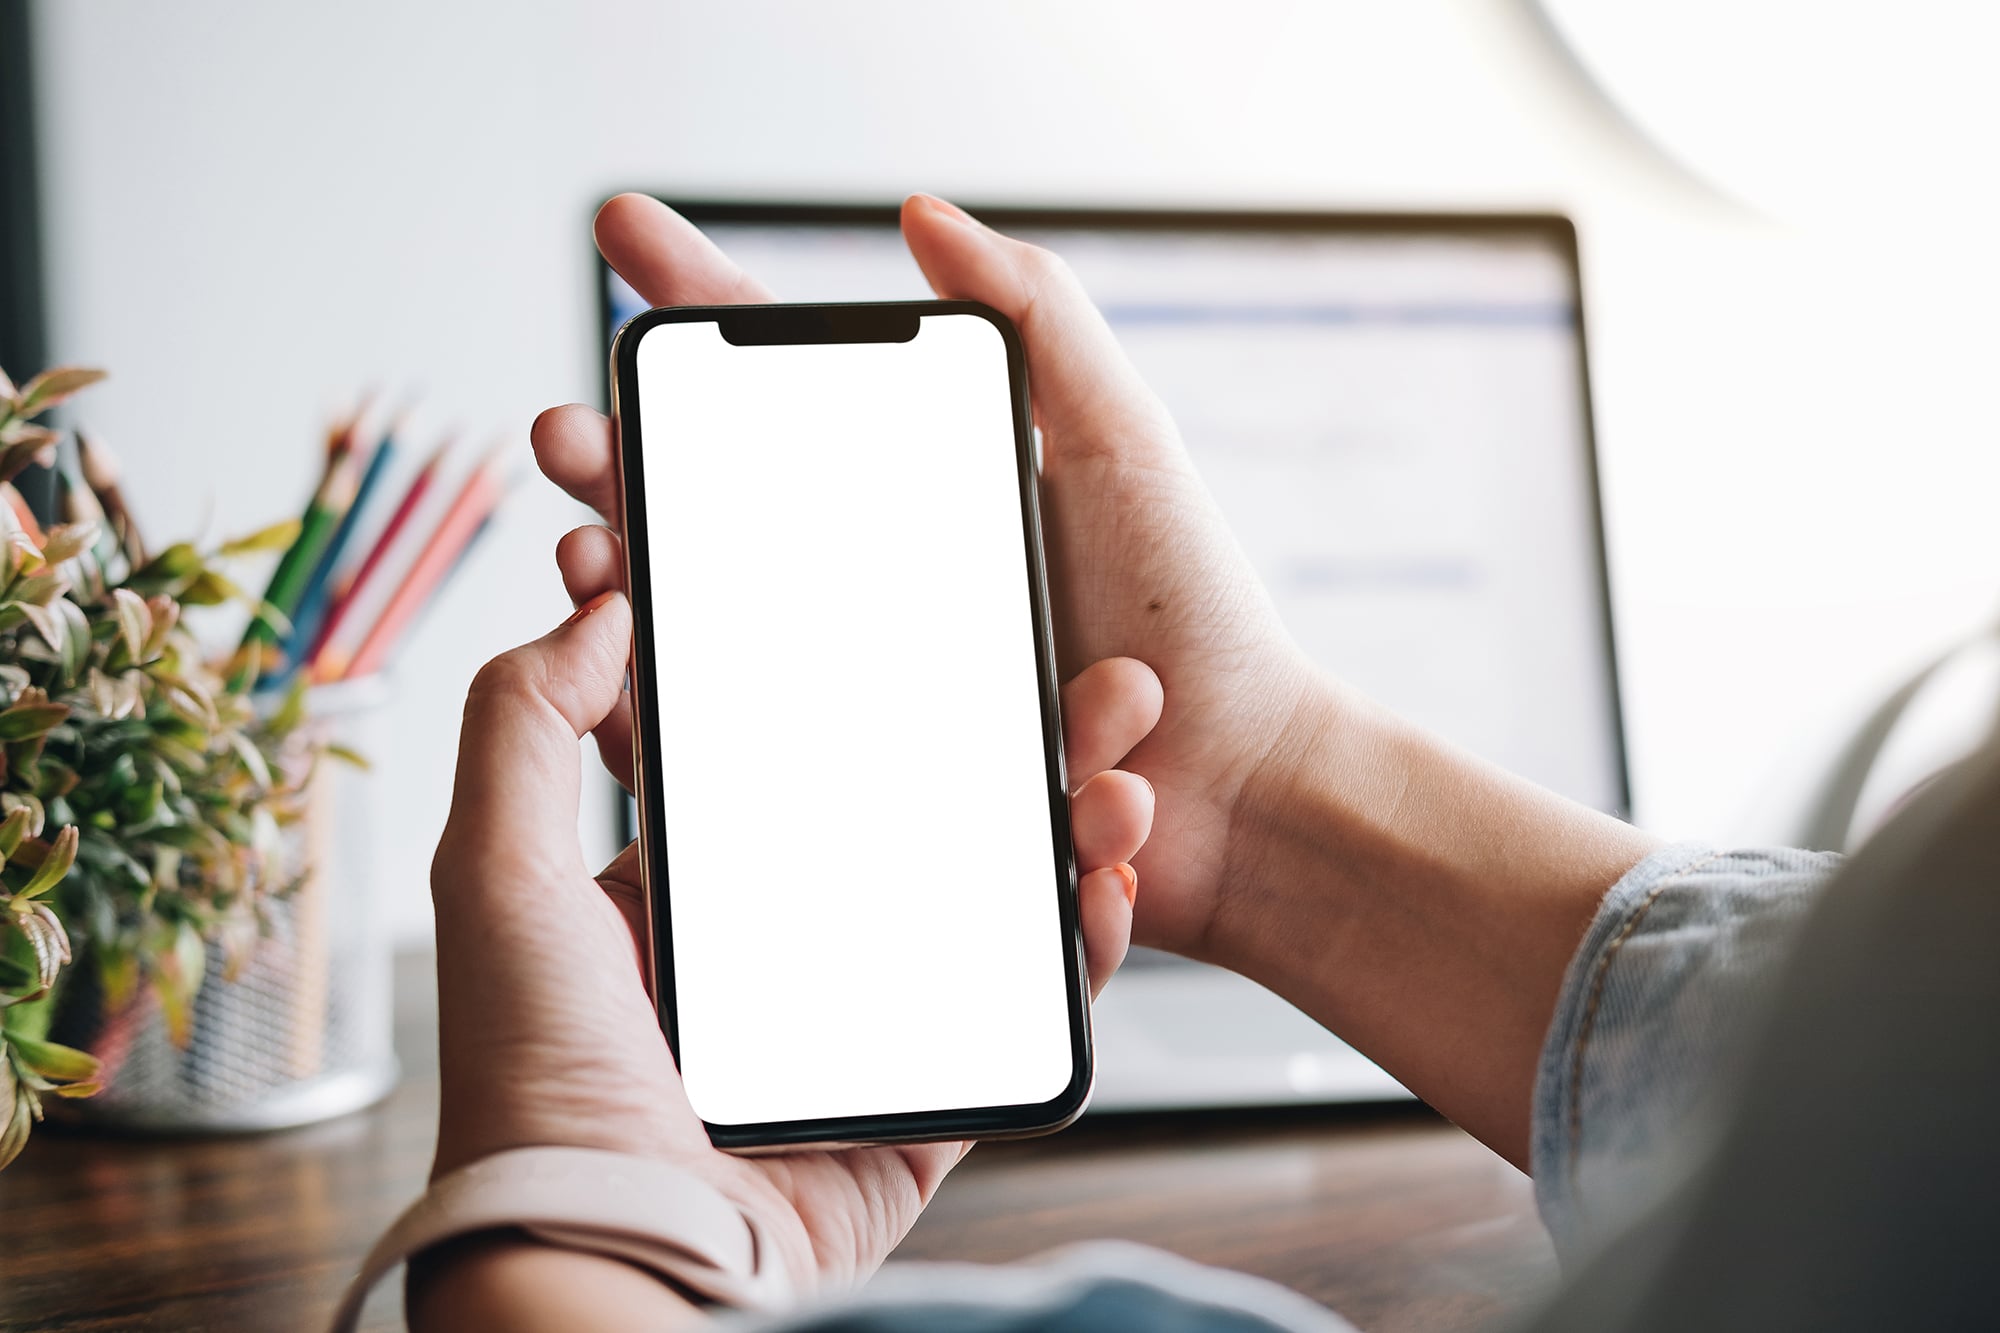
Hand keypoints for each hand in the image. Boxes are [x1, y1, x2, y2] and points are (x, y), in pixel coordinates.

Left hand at [427, 592, 1160, 1295]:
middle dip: (1012, 755)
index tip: (948, 636)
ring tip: (1115, 778)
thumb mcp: (497, 875)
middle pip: (920, 828)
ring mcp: (855, 1037)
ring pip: (987, 910)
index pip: (804, 773)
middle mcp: (778, 966)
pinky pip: (1019, 1018)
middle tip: (1082, 693)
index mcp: (686, 904)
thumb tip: (594, 606)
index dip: (880, 700)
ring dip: (1064, 835)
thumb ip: (523, 723)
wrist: (617, 1256)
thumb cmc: (536, 1083)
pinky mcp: (917, 1111)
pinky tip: (1104, 884)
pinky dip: (1077, 951)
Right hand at [533, 197, 1658, 1170]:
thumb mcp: (1116, 445)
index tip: (603, 336)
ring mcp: (879, 716)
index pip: (773, 437)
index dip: (685, 387)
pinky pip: (807, 803)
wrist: (1251, 793)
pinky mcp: (891, 814)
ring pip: (727, 689)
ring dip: (651, 658)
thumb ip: (1038, 320)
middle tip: (568, 511)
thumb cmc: (1193, 615)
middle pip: (720, 561)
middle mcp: (881, 614)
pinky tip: (838, 745)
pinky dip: (809, 774)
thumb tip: (920, 216)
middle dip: (622, 525)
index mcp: (916, 521)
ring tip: (612, 616)